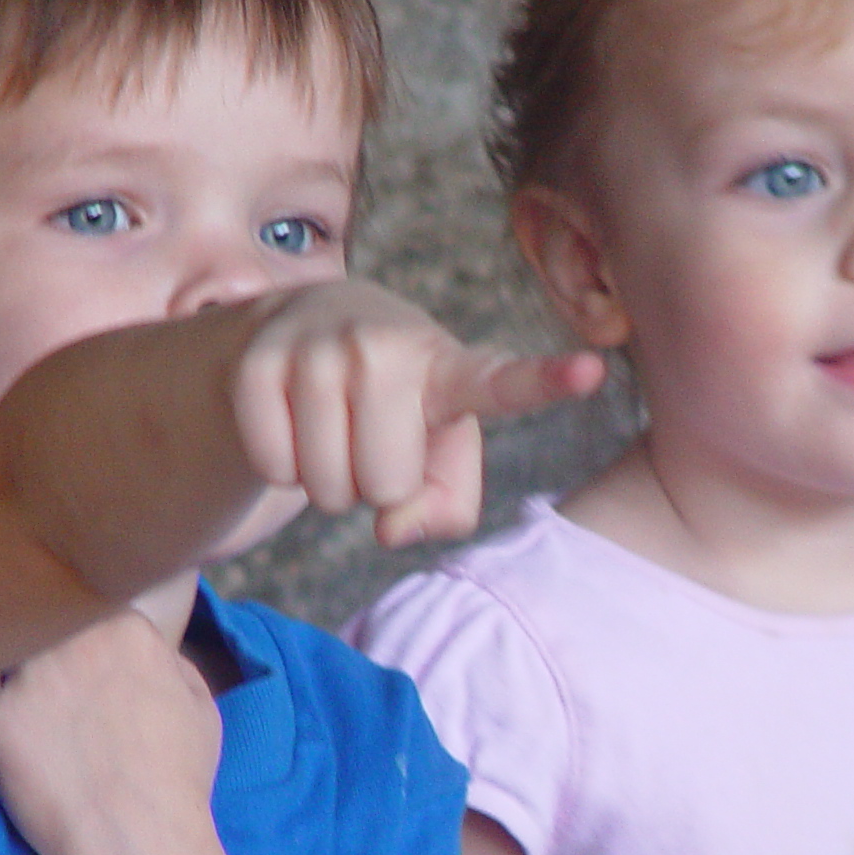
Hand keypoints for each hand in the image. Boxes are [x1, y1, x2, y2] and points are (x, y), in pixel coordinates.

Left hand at [0, 610, 221, 854]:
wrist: (137, 841)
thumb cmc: (177, 779)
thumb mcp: (200, 707)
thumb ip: (169, 662)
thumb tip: (146, 652)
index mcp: (127, 626)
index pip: (87, 608)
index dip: (82, 634)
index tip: (86, 665)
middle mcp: (75, 638)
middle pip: (44, 623)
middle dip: (47, 648)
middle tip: (54, 685)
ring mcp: (29, 675)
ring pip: (8, 654)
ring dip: (17, 676)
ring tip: (33, 713)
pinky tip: (16, 743)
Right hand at [226, 280, 604, 546]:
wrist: (303, 329)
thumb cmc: (396, 408)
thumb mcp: (439, 457)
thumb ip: (444, 507)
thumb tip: (392, 525)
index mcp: (452, 368)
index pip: (501, 383)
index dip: (546, 382)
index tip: (594, 371)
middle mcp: (388, 346)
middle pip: (384, 485)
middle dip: (372, 488)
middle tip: (369, 442)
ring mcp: (321, 347)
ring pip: (324, 484)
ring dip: (325, 482)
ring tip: (334, 430)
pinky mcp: (259, 359)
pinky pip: (273, 465)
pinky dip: (279, 468)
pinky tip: (293, 424)